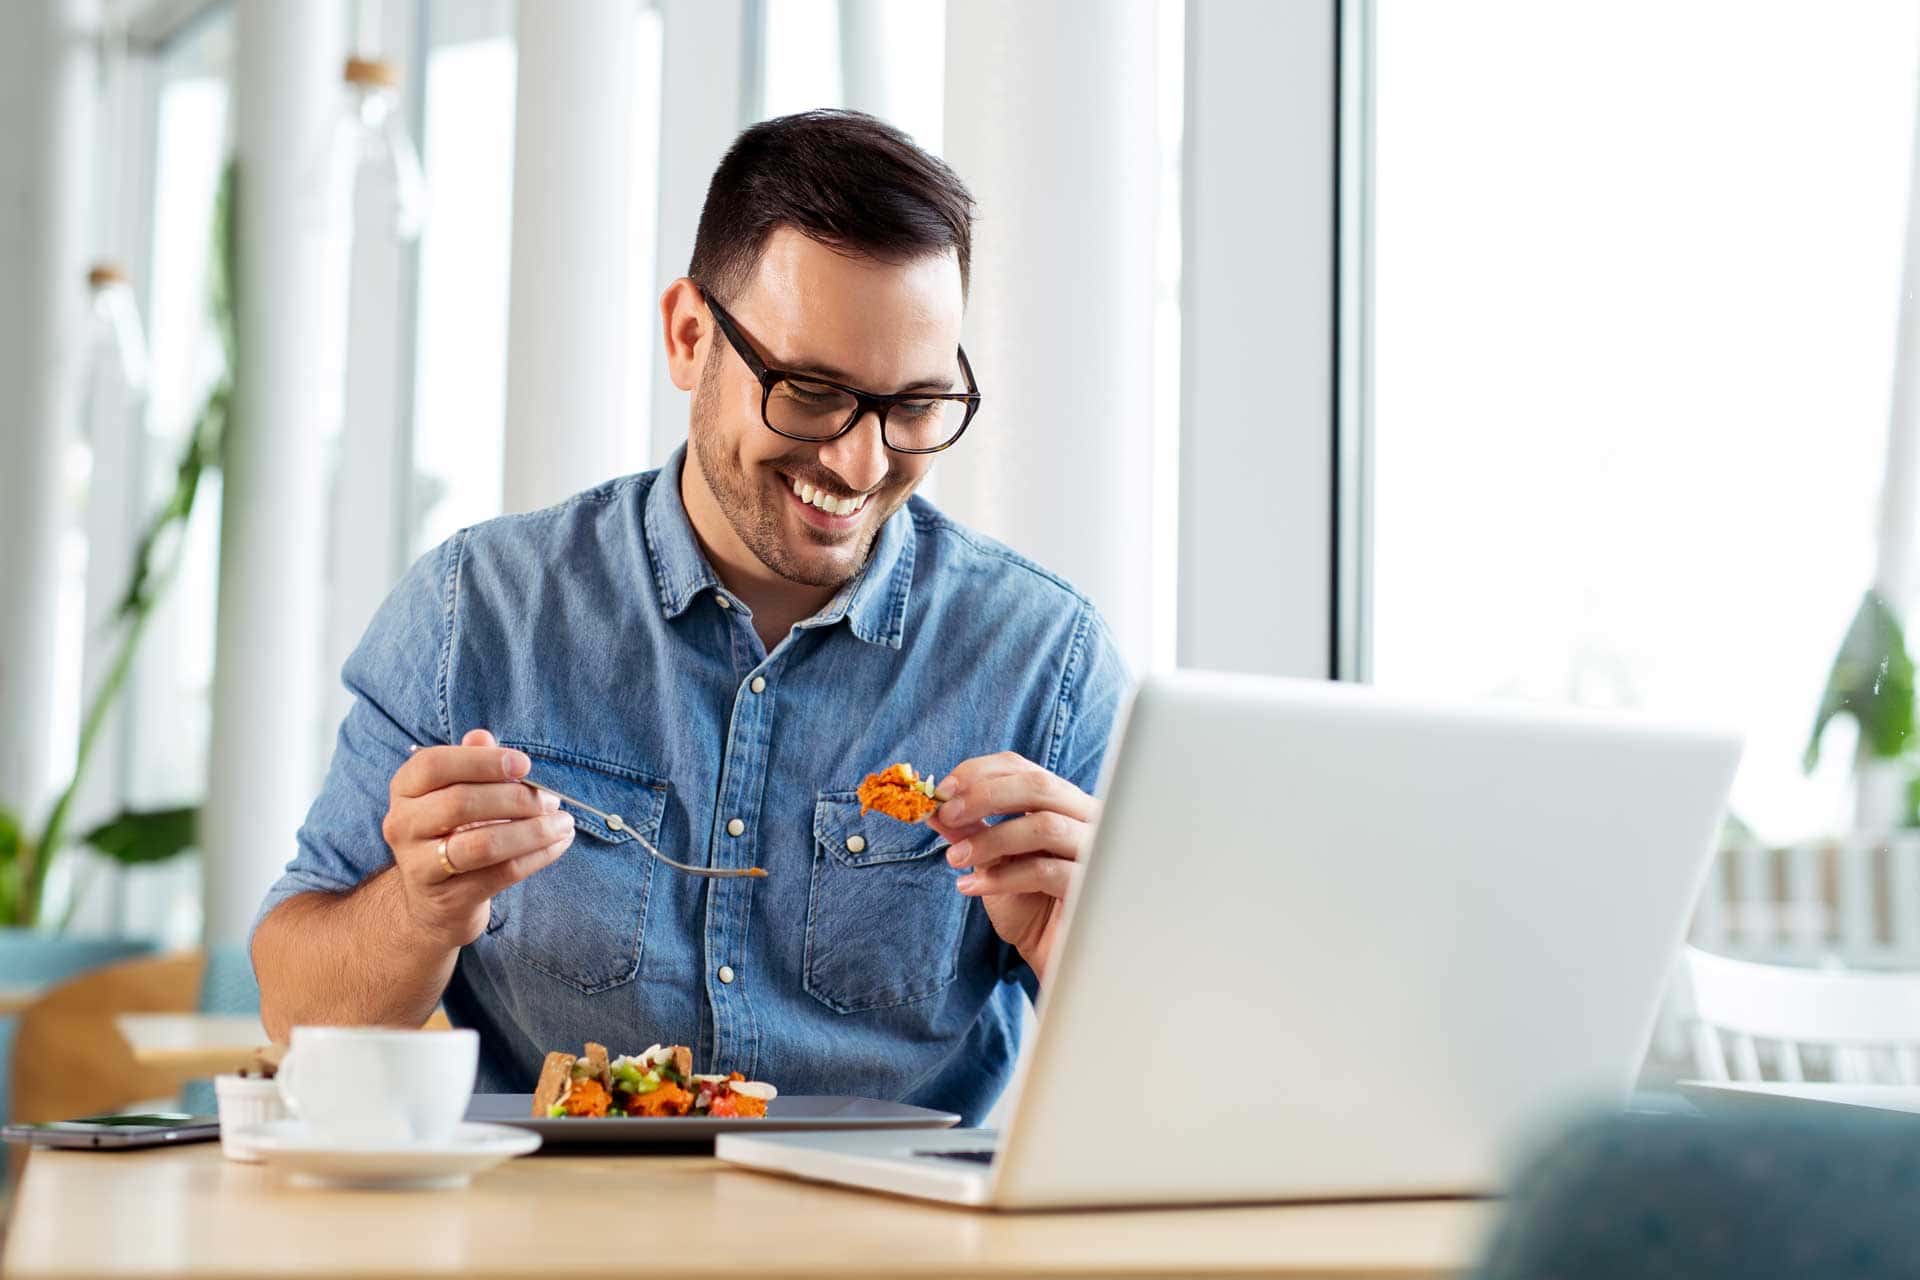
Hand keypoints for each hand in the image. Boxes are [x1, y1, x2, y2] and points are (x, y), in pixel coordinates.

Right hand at [383, 729, 574, 949]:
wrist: (435, 901)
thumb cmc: (453, 832)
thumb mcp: (457, 792)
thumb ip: (470, 763)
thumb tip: (483, 737)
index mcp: (405, 789)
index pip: (434, 765)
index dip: (481, 761)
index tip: (524, 765)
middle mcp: (403, 825)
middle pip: (461, 803)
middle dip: (516, 798)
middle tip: (551, 800)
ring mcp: (420, 865)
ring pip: (483, 844)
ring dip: (533, 832)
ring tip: (563, 824)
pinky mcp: (448, 898)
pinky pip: (501, 874)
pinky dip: (538, 856)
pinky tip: (558, 844)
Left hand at [925, 752, 1098, 984]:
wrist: (1051, 954)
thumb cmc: (1027, 904)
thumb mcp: (991, 862)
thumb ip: (969, 831)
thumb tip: (933, 808)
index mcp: (1060, 804)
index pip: (1024, 769)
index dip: (980, 773)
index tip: (942, 790)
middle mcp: (1085, 819)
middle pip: (1038, 786)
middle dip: (984, 796)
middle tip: (946, 815)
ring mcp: (1093, 851)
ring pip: (1044, 825)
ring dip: (989, 838)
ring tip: (954, 858)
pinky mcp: (1090, 887)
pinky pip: (1045, 871)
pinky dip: (1001, 877)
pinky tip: (971, 888)